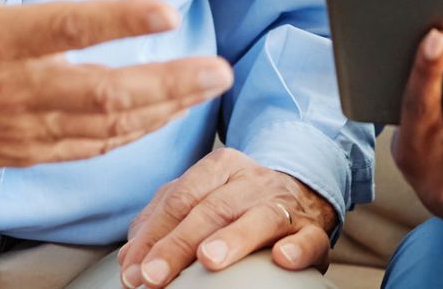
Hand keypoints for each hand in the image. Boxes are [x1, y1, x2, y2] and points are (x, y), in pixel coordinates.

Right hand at [0, 0, 233, 184]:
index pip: (67, 27)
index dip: (118, 21)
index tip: (166, 11)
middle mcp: (15, 87)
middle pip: (102, 92)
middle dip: (167, 82)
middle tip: (217, 68)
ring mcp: (23, 126)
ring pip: (104, 126)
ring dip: (162, 109)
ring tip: (207, 87)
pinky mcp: (24, 151)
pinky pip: (88, 150)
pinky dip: (131, 135)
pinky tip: (165, 117)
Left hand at [118, 148, 336, 285]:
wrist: (301, 194)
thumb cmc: (239, 202)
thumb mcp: (201, 198)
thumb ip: (164, 219)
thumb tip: (130, 256)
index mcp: (221, 167)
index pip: (181, 197)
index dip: (153, 234)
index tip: (133, 268)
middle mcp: (253, 181)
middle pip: (213, 209)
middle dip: (179, 243)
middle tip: (154, 275)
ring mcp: (284, 205)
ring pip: (260, 218)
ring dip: (234, 238)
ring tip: (208, 259)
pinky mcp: (312, 230)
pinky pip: (309, 238)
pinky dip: (297, 248)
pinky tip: (281, 258)